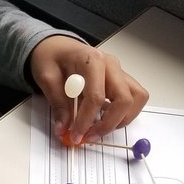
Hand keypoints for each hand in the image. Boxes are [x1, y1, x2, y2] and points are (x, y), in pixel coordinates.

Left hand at [28, 36, 147, 143]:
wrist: (57, 47)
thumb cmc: (52, 57)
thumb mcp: (46, 78)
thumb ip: (58, 104)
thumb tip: (64, 128)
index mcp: (91, 60)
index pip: (96, 96)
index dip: (86, 120)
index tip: (76, 135)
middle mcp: (111, 65)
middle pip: (124, 99)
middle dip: (108, 124)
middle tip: (89, 137)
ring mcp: (119, 71)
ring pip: (136, 99)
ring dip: (121, 120)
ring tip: (99, 130)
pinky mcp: (121, 79)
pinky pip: (134, 98)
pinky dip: (124, 113)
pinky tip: (105, 119)